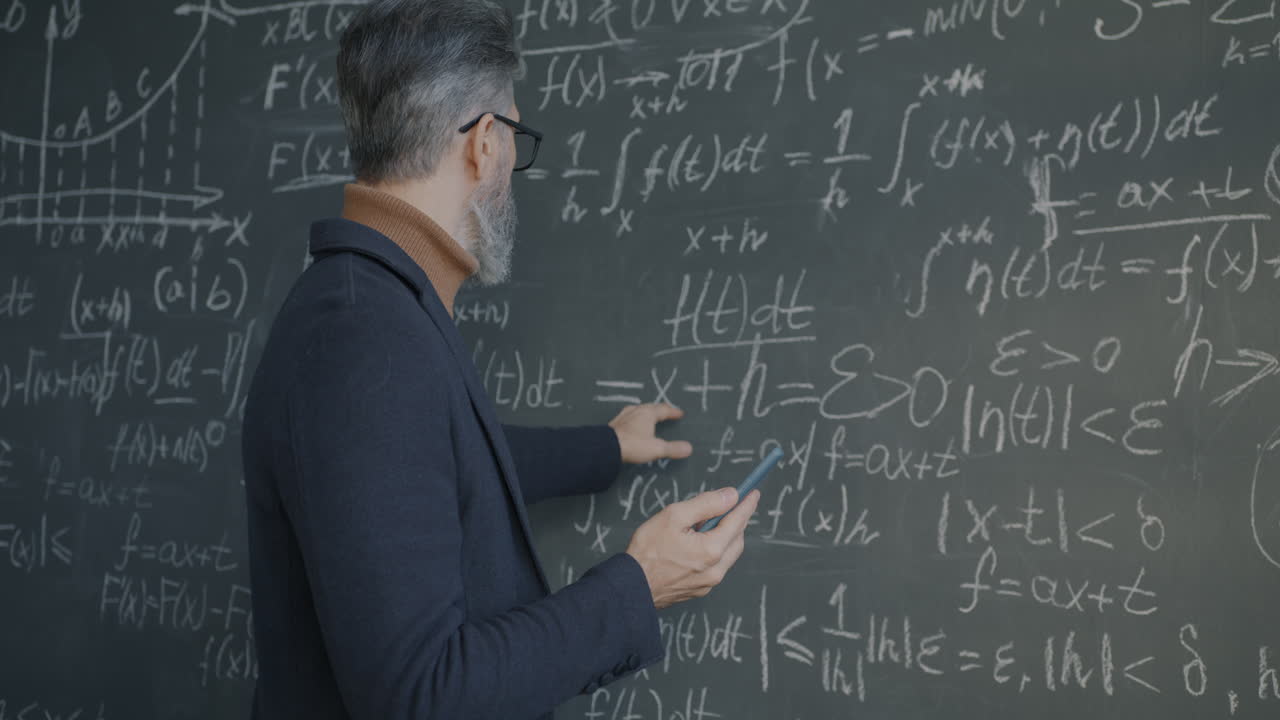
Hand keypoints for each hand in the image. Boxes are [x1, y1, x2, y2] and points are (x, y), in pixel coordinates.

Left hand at [608, 403, 692, 464]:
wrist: (607, 448)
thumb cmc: (633, 445)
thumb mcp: (657, 449)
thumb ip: (673, 449)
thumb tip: (688, 448)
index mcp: (648, 414)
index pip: (664, 410)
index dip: (673, 412)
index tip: (679, 413)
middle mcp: (636, 411)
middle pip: (651, 407)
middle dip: (660, 409)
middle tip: (666, 411)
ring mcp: (624, 416)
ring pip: (638, 409)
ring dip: (646, 411)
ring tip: (650, 414)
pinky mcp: (615, 424)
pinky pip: (629, 416)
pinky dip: (635, 417)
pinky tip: (632, 422)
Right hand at [624, 487, 759, 608]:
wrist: (630, 586)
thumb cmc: (648, 550)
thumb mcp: (675, 515)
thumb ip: (706, 504)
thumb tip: (731, 496)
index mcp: (712, 550)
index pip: (738, 521)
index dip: (746, 505)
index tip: (753, 493)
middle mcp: (716, 569)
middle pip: (737, 539)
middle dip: (736, 521)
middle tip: (729, 506)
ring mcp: (708, 583)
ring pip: (727, 554)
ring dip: (725, 536)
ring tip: (704, 524)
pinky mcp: (699, 590)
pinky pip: (716, 566)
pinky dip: (714, 551)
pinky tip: (696, 544)